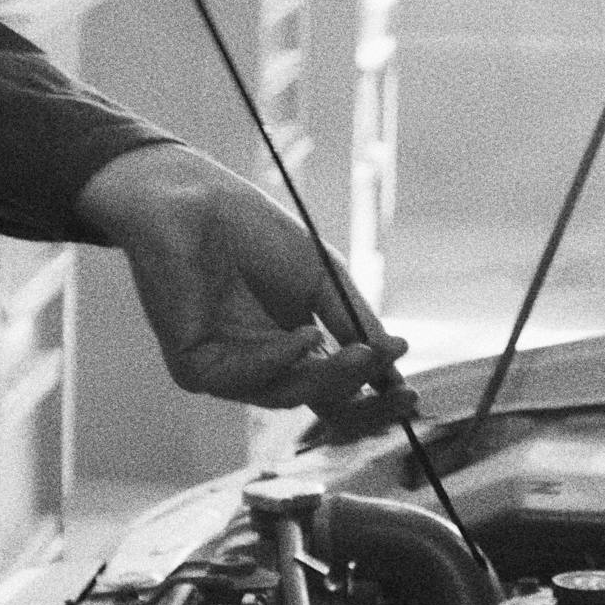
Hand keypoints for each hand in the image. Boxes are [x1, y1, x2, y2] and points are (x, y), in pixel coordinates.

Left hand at [77, 146, 406, 415]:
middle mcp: (261, 365)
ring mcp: (228, 369)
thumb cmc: (253, 231)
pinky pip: (246, 378)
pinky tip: (306, 336)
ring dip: (330, 377)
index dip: (374, 398)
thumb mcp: (321, 276)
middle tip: (399, 390)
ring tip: (364, 353)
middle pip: (317, 403)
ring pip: (287, 395)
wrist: (193, 201)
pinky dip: (281, 360)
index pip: (337, 388)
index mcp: (292, 346)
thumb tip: (392, 357)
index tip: (411, 394)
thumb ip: (352, 318)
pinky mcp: (195, 367)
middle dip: (361, 400)